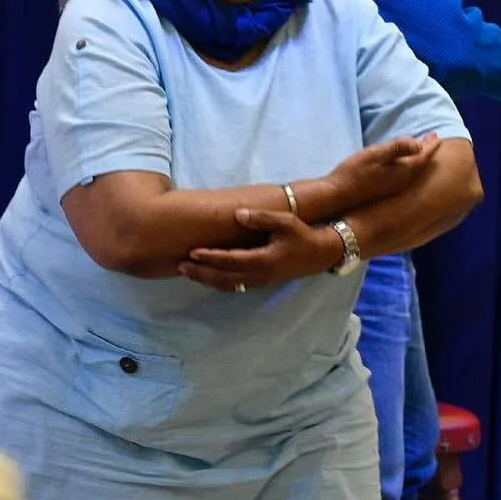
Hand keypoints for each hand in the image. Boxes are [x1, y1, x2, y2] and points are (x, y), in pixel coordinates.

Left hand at [178, 208, 342, 292]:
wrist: (320, 254)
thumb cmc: (301, 234)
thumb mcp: (285, 221)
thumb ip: (262, 217)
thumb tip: (238, 213)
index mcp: (265, 260)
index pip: (232, 261)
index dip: (211, 257)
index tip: (192, 251)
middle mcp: (260, 275)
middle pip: (225, 278)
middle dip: (201, 273)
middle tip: (180, 265)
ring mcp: (260, 282)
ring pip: (228, 286)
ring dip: (206, 280)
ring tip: (186, 271)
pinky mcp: (260, 283)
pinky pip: (235, 286)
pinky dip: (217, 282)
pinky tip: (205, 275)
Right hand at [325, 134, 440, 207]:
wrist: (339, 195)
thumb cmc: (355, 172)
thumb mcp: (375, 154)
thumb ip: (397, 148)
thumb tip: (419, 144)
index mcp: (403, 170)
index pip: (422, 156)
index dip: (430, 145)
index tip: (437, 135)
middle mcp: (404, 181)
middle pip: (421, 163)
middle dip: (427, 150)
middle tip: (433, 139)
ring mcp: (395, 187)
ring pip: (414, 170)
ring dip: (419, 158)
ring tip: (421, 148)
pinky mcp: (387, 190)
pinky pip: (406, 174)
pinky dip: (410, 165)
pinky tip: (405, 163)